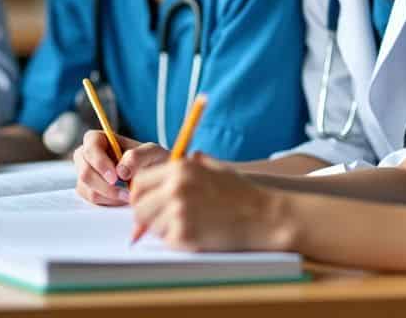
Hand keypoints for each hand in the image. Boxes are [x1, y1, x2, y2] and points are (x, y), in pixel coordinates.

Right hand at [73, 131, 166, 205]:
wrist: (153, 175)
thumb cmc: (150, 159)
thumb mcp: (152, 153)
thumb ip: (138, 156)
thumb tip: (120, 171)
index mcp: (97, 139)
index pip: (90, 148)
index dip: (100, 163)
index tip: (115, 178)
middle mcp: (86, 156)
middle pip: (85, 173)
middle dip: (105, 187)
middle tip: (126, 195)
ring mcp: (85, 174)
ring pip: (86, 189)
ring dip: (108, 197)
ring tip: (128, 196)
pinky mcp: (87, 190)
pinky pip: (90, 201)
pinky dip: (107, 203)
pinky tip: (121, 200)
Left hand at [130, 154, 285, 250]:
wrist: (265, 218)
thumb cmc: (241, 193)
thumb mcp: (214, 168)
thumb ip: (189, 165)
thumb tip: (165, 166)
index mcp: (180, 168)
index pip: (140, 182)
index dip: (142, 194)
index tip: (150, 202)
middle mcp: (175, 188)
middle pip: (139, 206)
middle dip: (147, 214)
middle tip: (166, 218)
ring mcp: (179, 213)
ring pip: (150, 226)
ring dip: (162, 228)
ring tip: (189, 224)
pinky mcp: (185, 236)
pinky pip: (166, 241)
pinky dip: (176, 240)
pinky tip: (197, 234)